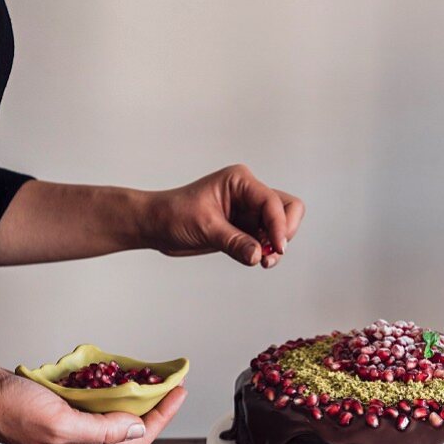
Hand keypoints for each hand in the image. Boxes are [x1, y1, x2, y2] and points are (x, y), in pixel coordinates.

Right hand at [0, 365, 186, 443]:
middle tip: (170, 381)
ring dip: (133, 394)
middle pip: (130, 426)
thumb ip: (101, 431)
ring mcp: (73, 426)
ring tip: (150, 375)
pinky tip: (115, 372)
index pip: (137, 439)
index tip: (178, 392)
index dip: (162, 416)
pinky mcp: (65, 409)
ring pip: (115, 411)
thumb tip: (138, 428)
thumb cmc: (11, 412)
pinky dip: (109, 385)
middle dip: (154, 404)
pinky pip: (97, 399)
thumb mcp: (59, 423)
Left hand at [141, 164, 305, 267]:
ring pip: (280, 226)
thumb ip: (234, 242)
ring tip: (264, 261)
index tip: (276, 248)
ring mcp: (248, 211)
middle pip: (287, 208)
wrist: (156, 225)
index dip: (279, 225)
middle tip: (273, 253)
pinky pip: (266, 239)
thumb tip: (258, 256)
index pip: (272, 202)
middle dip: (285, 231)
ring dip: (276, 244)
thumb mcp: (205, 227)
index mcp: (240, 181)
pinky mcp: (245, 228)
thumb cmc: (173, 214)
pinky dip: (266, 251)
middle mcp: (249, 193)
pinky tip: (257, 260)